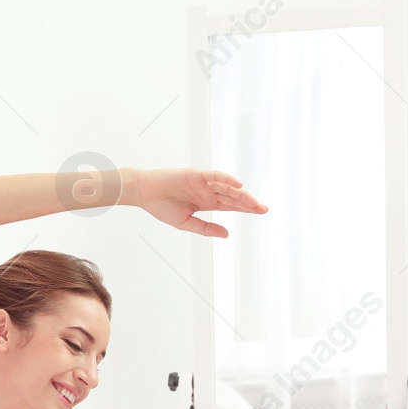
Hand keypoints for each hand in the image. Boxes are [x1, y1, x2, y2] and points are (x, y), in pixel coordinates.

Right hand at [137, 168, 267, 237]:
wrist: (144, 192)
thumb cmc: (161, 207)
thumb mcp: (185, 223)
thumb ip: (206, 228)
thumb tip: (227, 234)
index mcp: (206, 203)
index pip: (231, 205)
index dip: (246, 208)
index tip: (261, 212)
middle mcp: (208, 191)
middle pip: (233, 197)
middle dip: (249, 202)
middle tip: (264, 209)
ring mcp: (203, 182)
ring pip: (227, 187)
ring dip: (241, 194)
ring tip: (254, 202)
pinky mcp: (196, 174)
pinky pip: (215, 176)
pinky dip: (227, 179)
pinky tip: (238, 185)